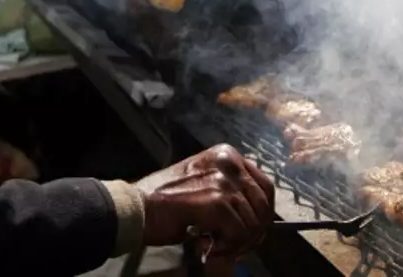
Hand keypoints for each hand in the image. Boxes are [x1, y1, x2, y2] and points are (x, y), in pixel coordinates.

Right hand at [135, 144, 274, 256]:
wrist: (137, 208)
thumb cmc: (165, 199)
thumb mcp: (203, 181)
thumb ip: (229, 187)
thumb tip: (258, 213)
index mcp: (227, 155)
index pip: (265, 186)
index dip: (261, 214)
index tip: (249, 232)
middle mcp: (229, 163)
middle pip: (263, 206)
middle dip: (253, 233)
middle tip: (233, 246)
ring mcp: (224, 181)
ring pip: (253, 224)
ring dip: (237, 243)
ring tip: (215, 246)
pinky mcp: (217, 202)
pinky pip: (239, 234)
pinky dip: (226, 248)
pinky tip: (207, 246)